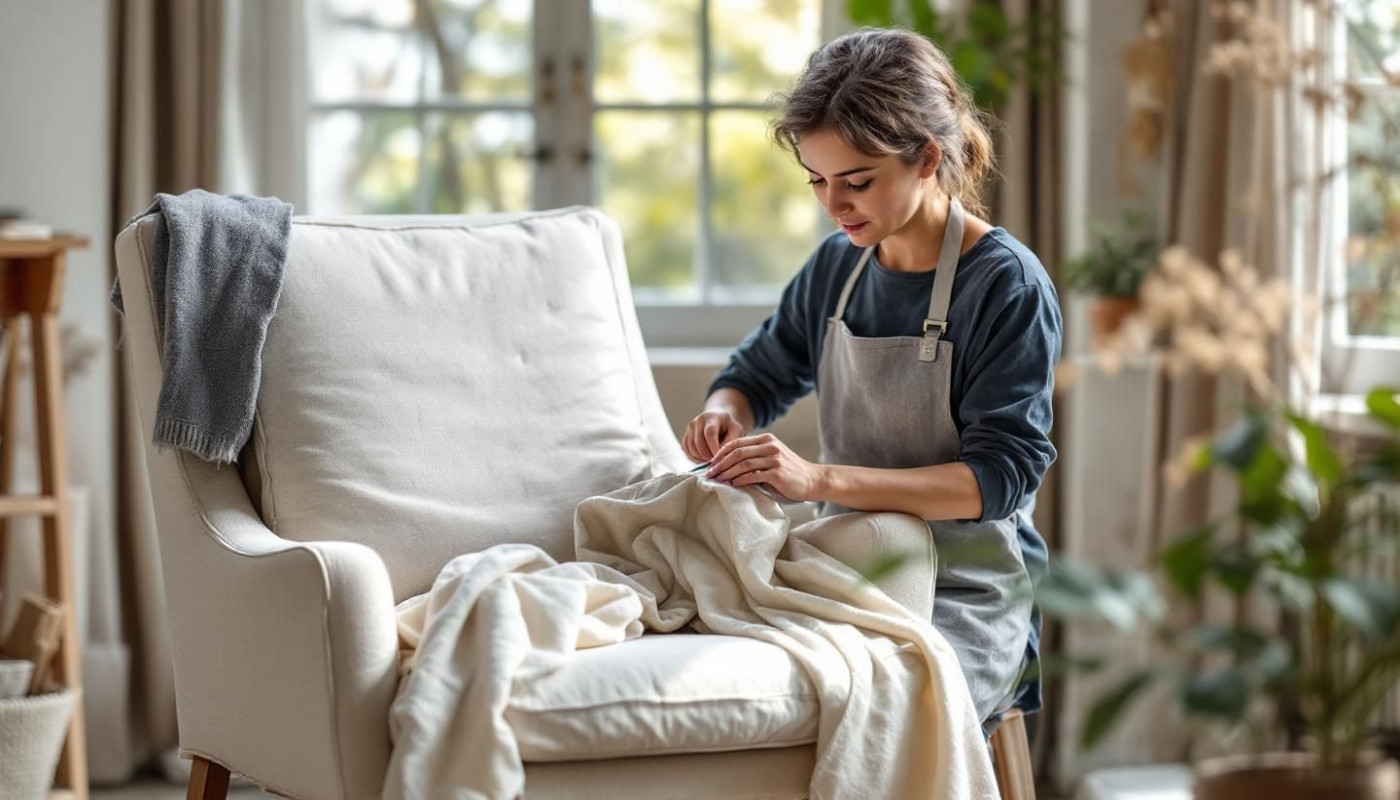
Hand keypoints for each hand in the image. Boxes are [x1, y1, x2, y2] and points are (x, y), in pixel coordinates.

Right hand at [682, 409, 747, 462]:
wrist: (717, 419)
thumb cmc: (728, 426)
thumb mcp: (736, 430)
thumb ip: (731, 441)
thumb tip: (721, 455)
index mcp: (712, 417)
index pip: (709, 432)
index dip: (713, 447)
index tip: (718, 457)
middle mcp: (698, 421)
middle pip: (698, 441)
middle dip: (707, 455)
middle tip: (715, 462)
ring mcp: (690, 428)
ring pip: (691, 447)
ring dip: (700, 458)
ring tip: (710, 461)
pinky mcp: (685, 435)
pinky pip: (686, 450)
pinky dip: (693, 457)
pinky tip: (703, 459)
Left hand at [704, 433, 826, 502]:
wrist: (813, 480)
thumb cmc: (789, 472)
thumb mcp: (772, 458)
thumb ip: (755, 457)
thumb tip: (728, 466)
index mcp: (766, 439)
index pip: (737, 442)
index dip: (721, 452)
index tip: (710, 463)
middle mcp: (770, 446)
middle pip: (737, 452)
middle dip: (720, 463)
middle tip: (709, 473)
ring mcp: (774, 458)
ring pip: (743, 463)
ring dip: (727, 472)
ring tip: (717, 480)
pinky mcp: (777, 472)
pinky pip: (753, 475)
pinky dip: (740, 479)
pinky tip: (732, 484)